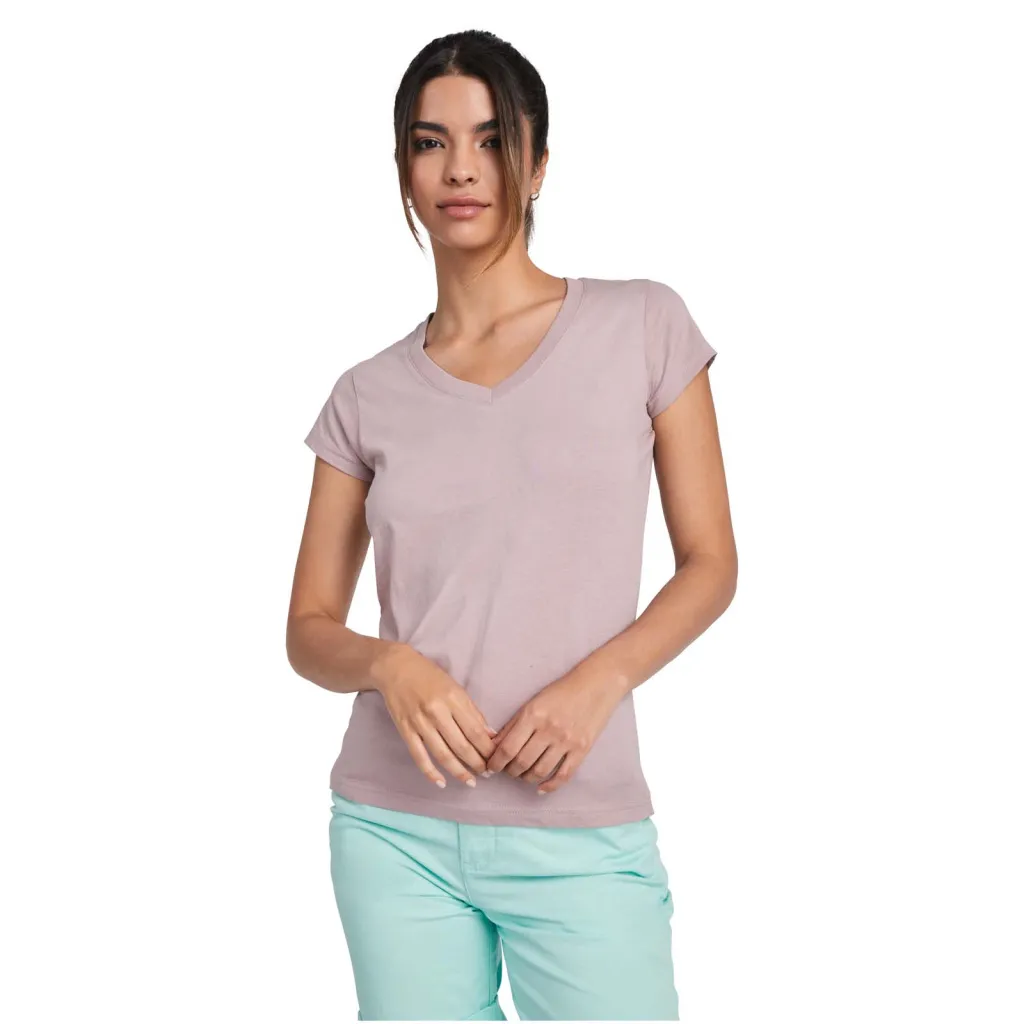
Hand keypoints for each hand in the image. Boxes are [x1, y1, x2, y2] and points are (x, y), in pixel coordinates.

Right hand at [375, 644, 498, 788]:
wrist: (395, 668)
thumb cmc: (429, 676)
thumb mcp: (455, 687)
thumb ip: (472, 711)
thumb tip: (490, 734)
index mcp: (452, 699)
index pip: (475, 730)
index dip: (487, 748)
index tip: (496, 758)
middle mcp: (437, 712)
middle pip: (461, 745)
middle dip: (477, 763)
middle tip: (487, 773)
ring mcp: (420, 722)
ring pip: (442, 754)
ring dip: (458, 771)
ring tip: (470, 781)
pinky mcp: (405, 730)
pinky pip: (419, 756)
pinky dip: (430, 772)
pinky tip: (441, 783)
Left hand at [485, 671, 626, 793]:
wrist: (596, 685)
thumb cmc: (561, 692)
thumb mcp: (532, 703)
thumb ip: (512, 725)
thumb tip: (493, 745)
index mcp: (533, 715)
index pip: (508, 748)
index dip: (496, 762)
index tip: (491, 767)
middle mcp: (549, 729)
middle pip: (522, 762)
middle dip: (510, 771)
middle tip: (507, 770)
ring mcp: (567, 741)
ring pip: (540, 771)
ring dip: (526, 778)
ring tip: (523, 775)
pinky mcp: (582, 749)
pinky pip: (563, 775)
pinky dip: (550, 786)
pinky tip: (541, 787)